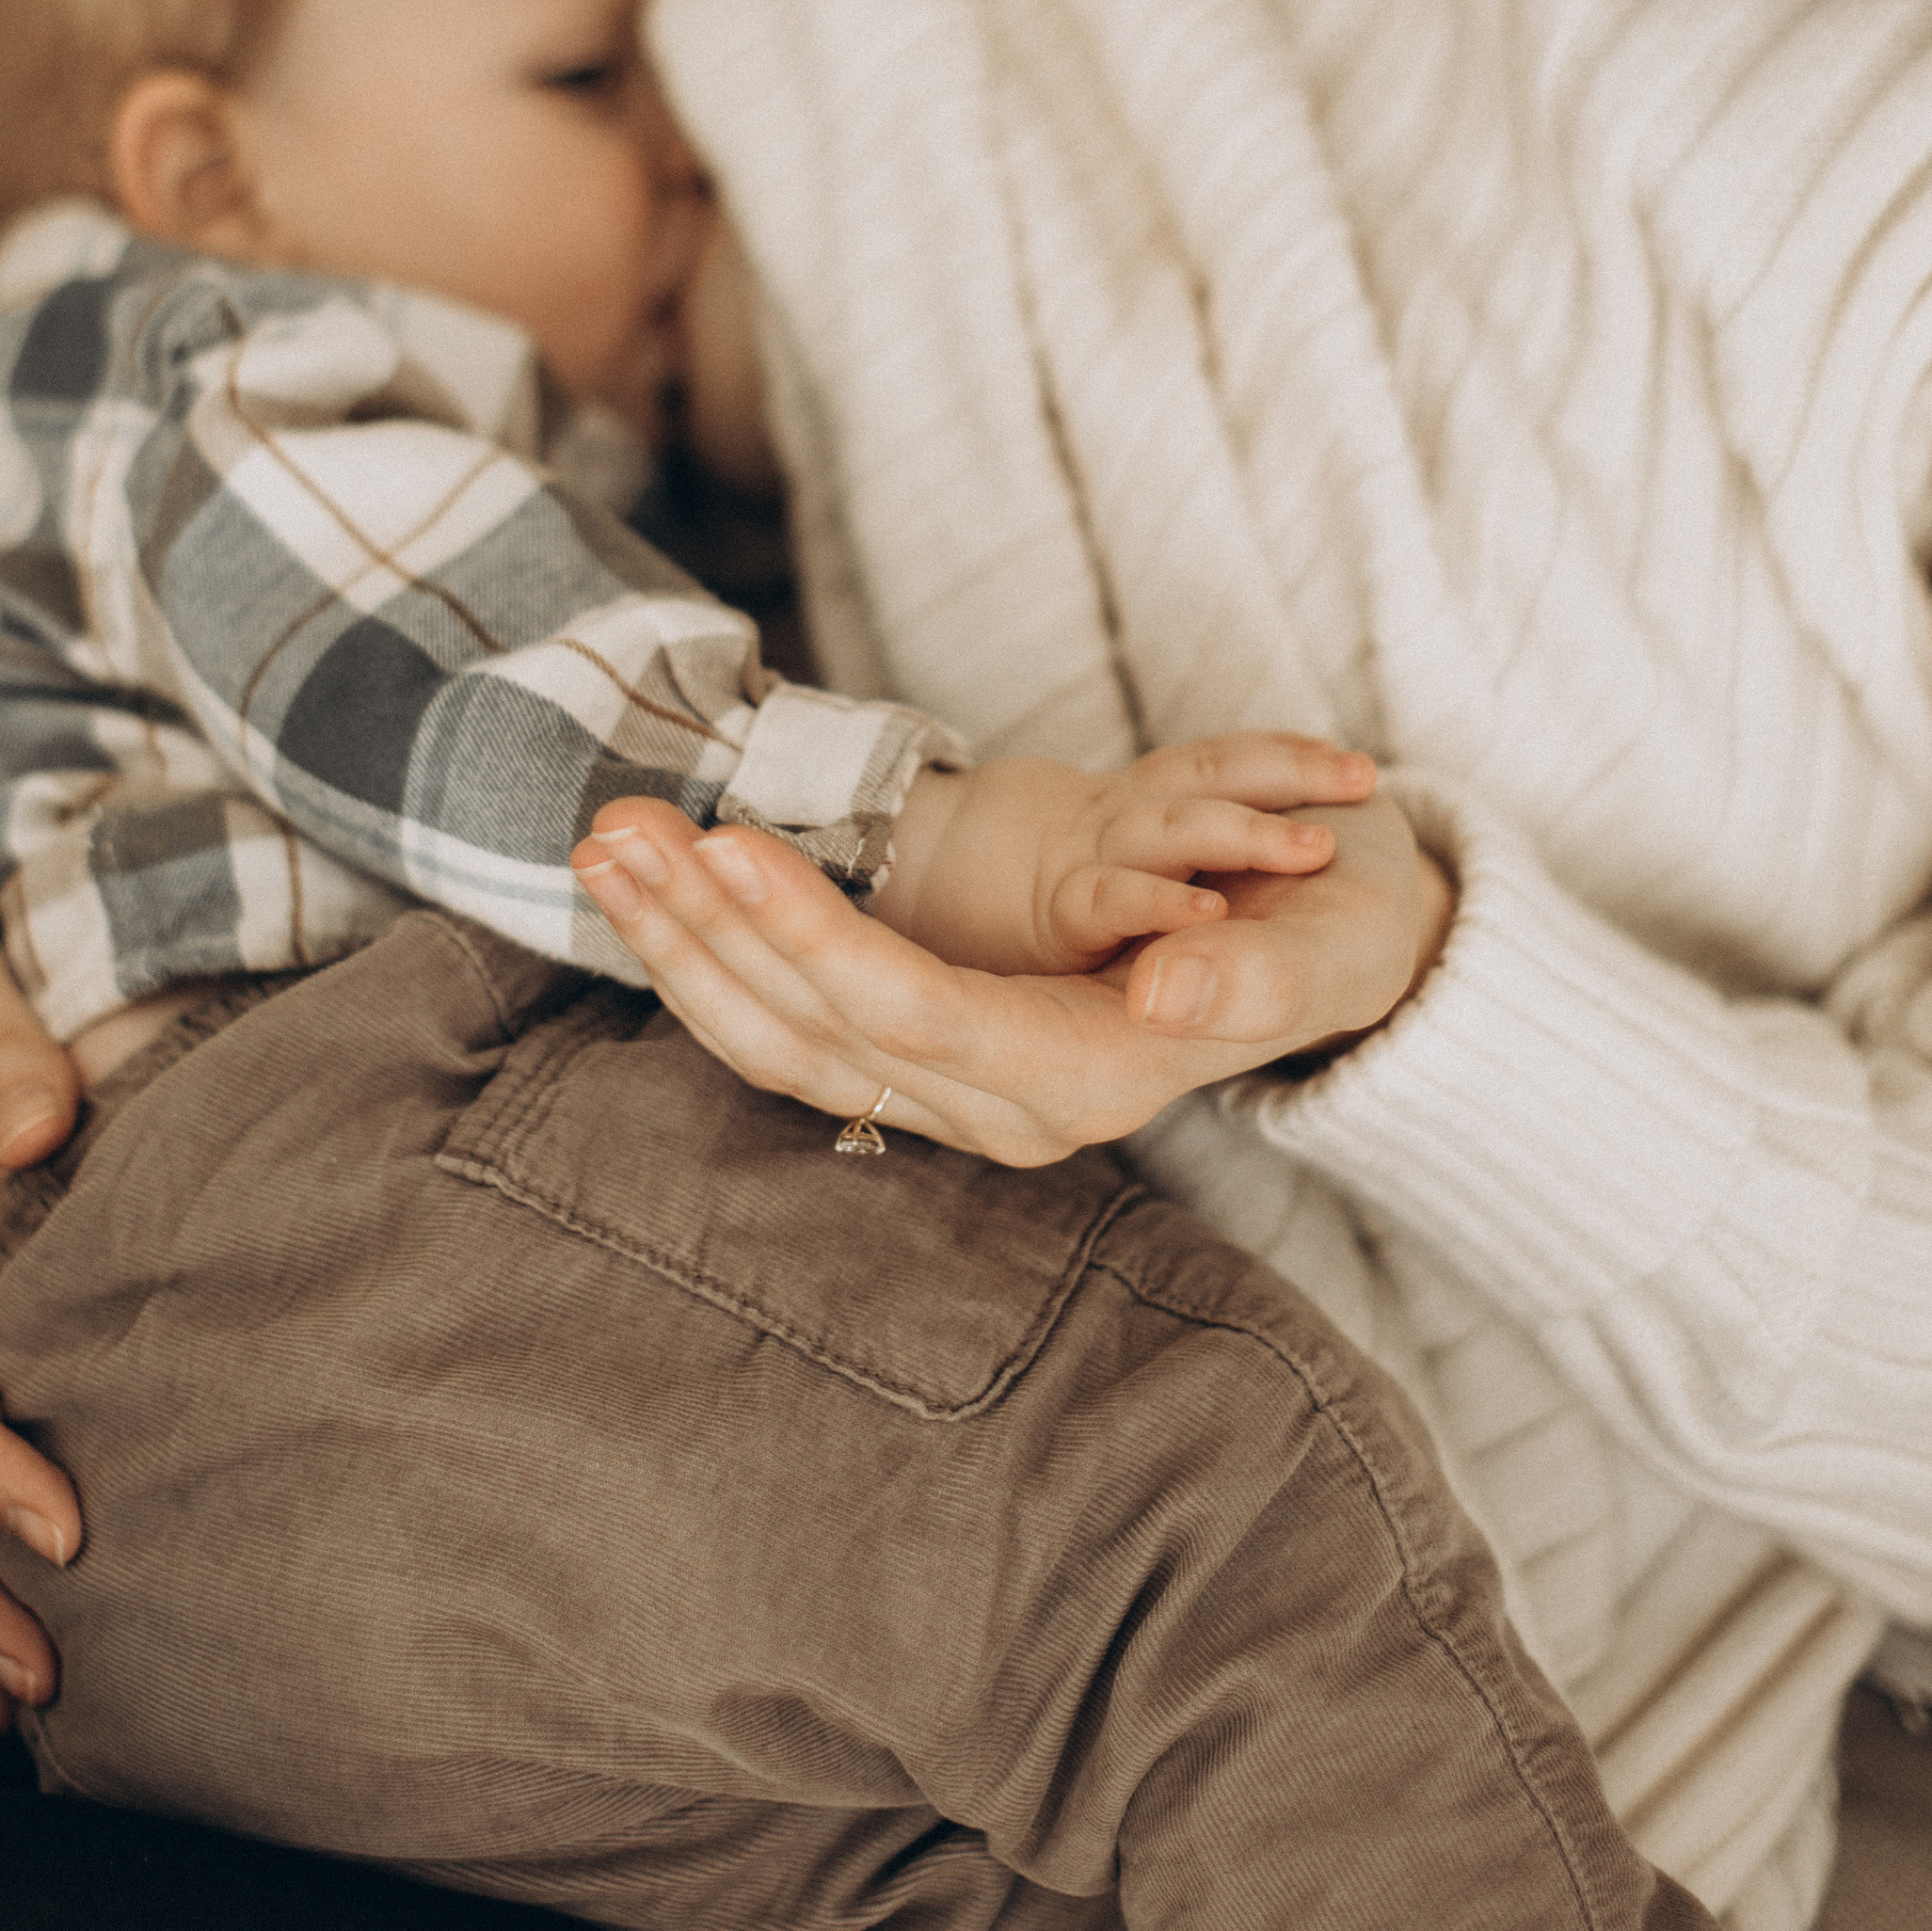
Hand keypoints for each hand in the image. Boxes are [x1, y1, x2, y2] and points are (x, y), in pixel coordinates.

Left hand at [570, 781, 1453, 1166]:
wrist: (1330, 958)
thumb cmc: (1328, 934)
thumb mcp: (1326, 946)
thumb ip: (1256, 979)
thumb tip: (1167, 997)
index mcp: (1085, 1079)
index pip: (912, 1018)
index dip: (811, 938)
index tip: (727, 846)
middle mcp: (1004, 1107)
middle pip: (818, 1032)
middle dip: (707, 927)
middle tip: (614, 823)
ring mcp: (955, 1093)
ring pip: (782, 1039)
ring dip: (682, 941)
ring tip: (601, 841)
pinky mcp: (926, 1055)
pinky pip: (790, 1026)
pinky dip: (713, 953)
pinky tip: (652, 885)